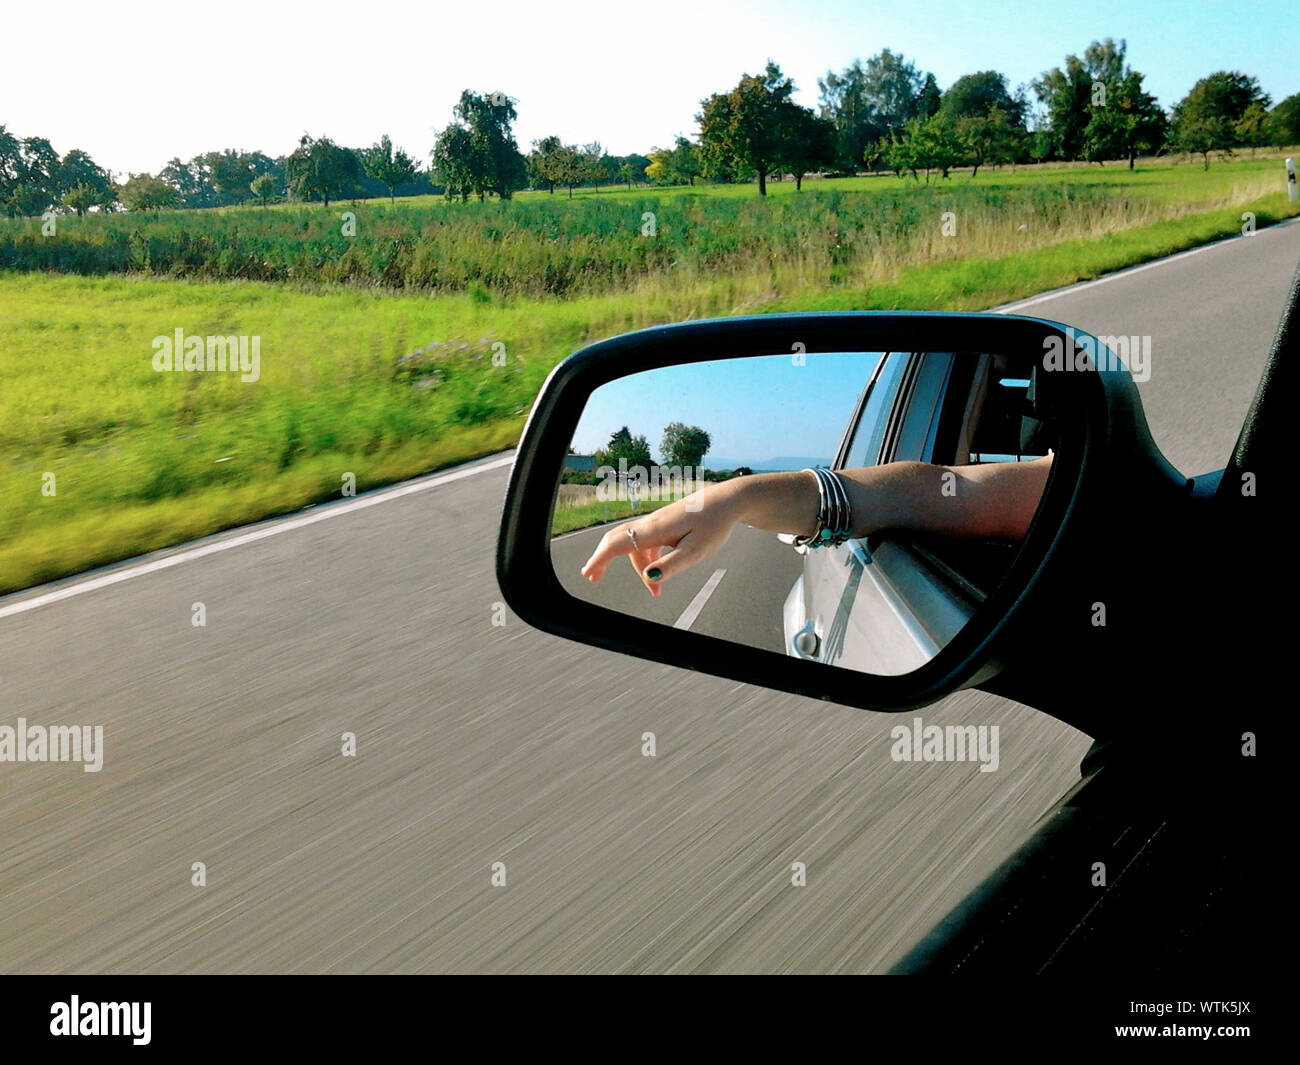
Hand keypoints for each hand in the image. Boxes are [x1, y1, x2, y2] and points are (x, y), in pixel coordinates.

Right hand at [579, 483, 741, 597]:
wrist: (728, 501)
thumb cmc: (714, 524)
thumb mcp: (696, 551)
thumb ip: (672, 565)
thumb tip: (649, 577)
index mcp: (655, 530)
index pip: (618, 544)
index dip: (600, 559)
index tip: (588, 573)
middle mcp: (651, 523)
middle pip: (618, 541)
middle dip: (602, 559)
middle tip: (593, 578)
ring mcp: (657, 522)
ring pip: (634, 545)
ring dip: (636, 568)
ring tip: (654, 594)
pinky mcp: (664, 524)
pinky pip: (646, 542)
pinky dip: (646, 560)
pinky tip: (657, 574)